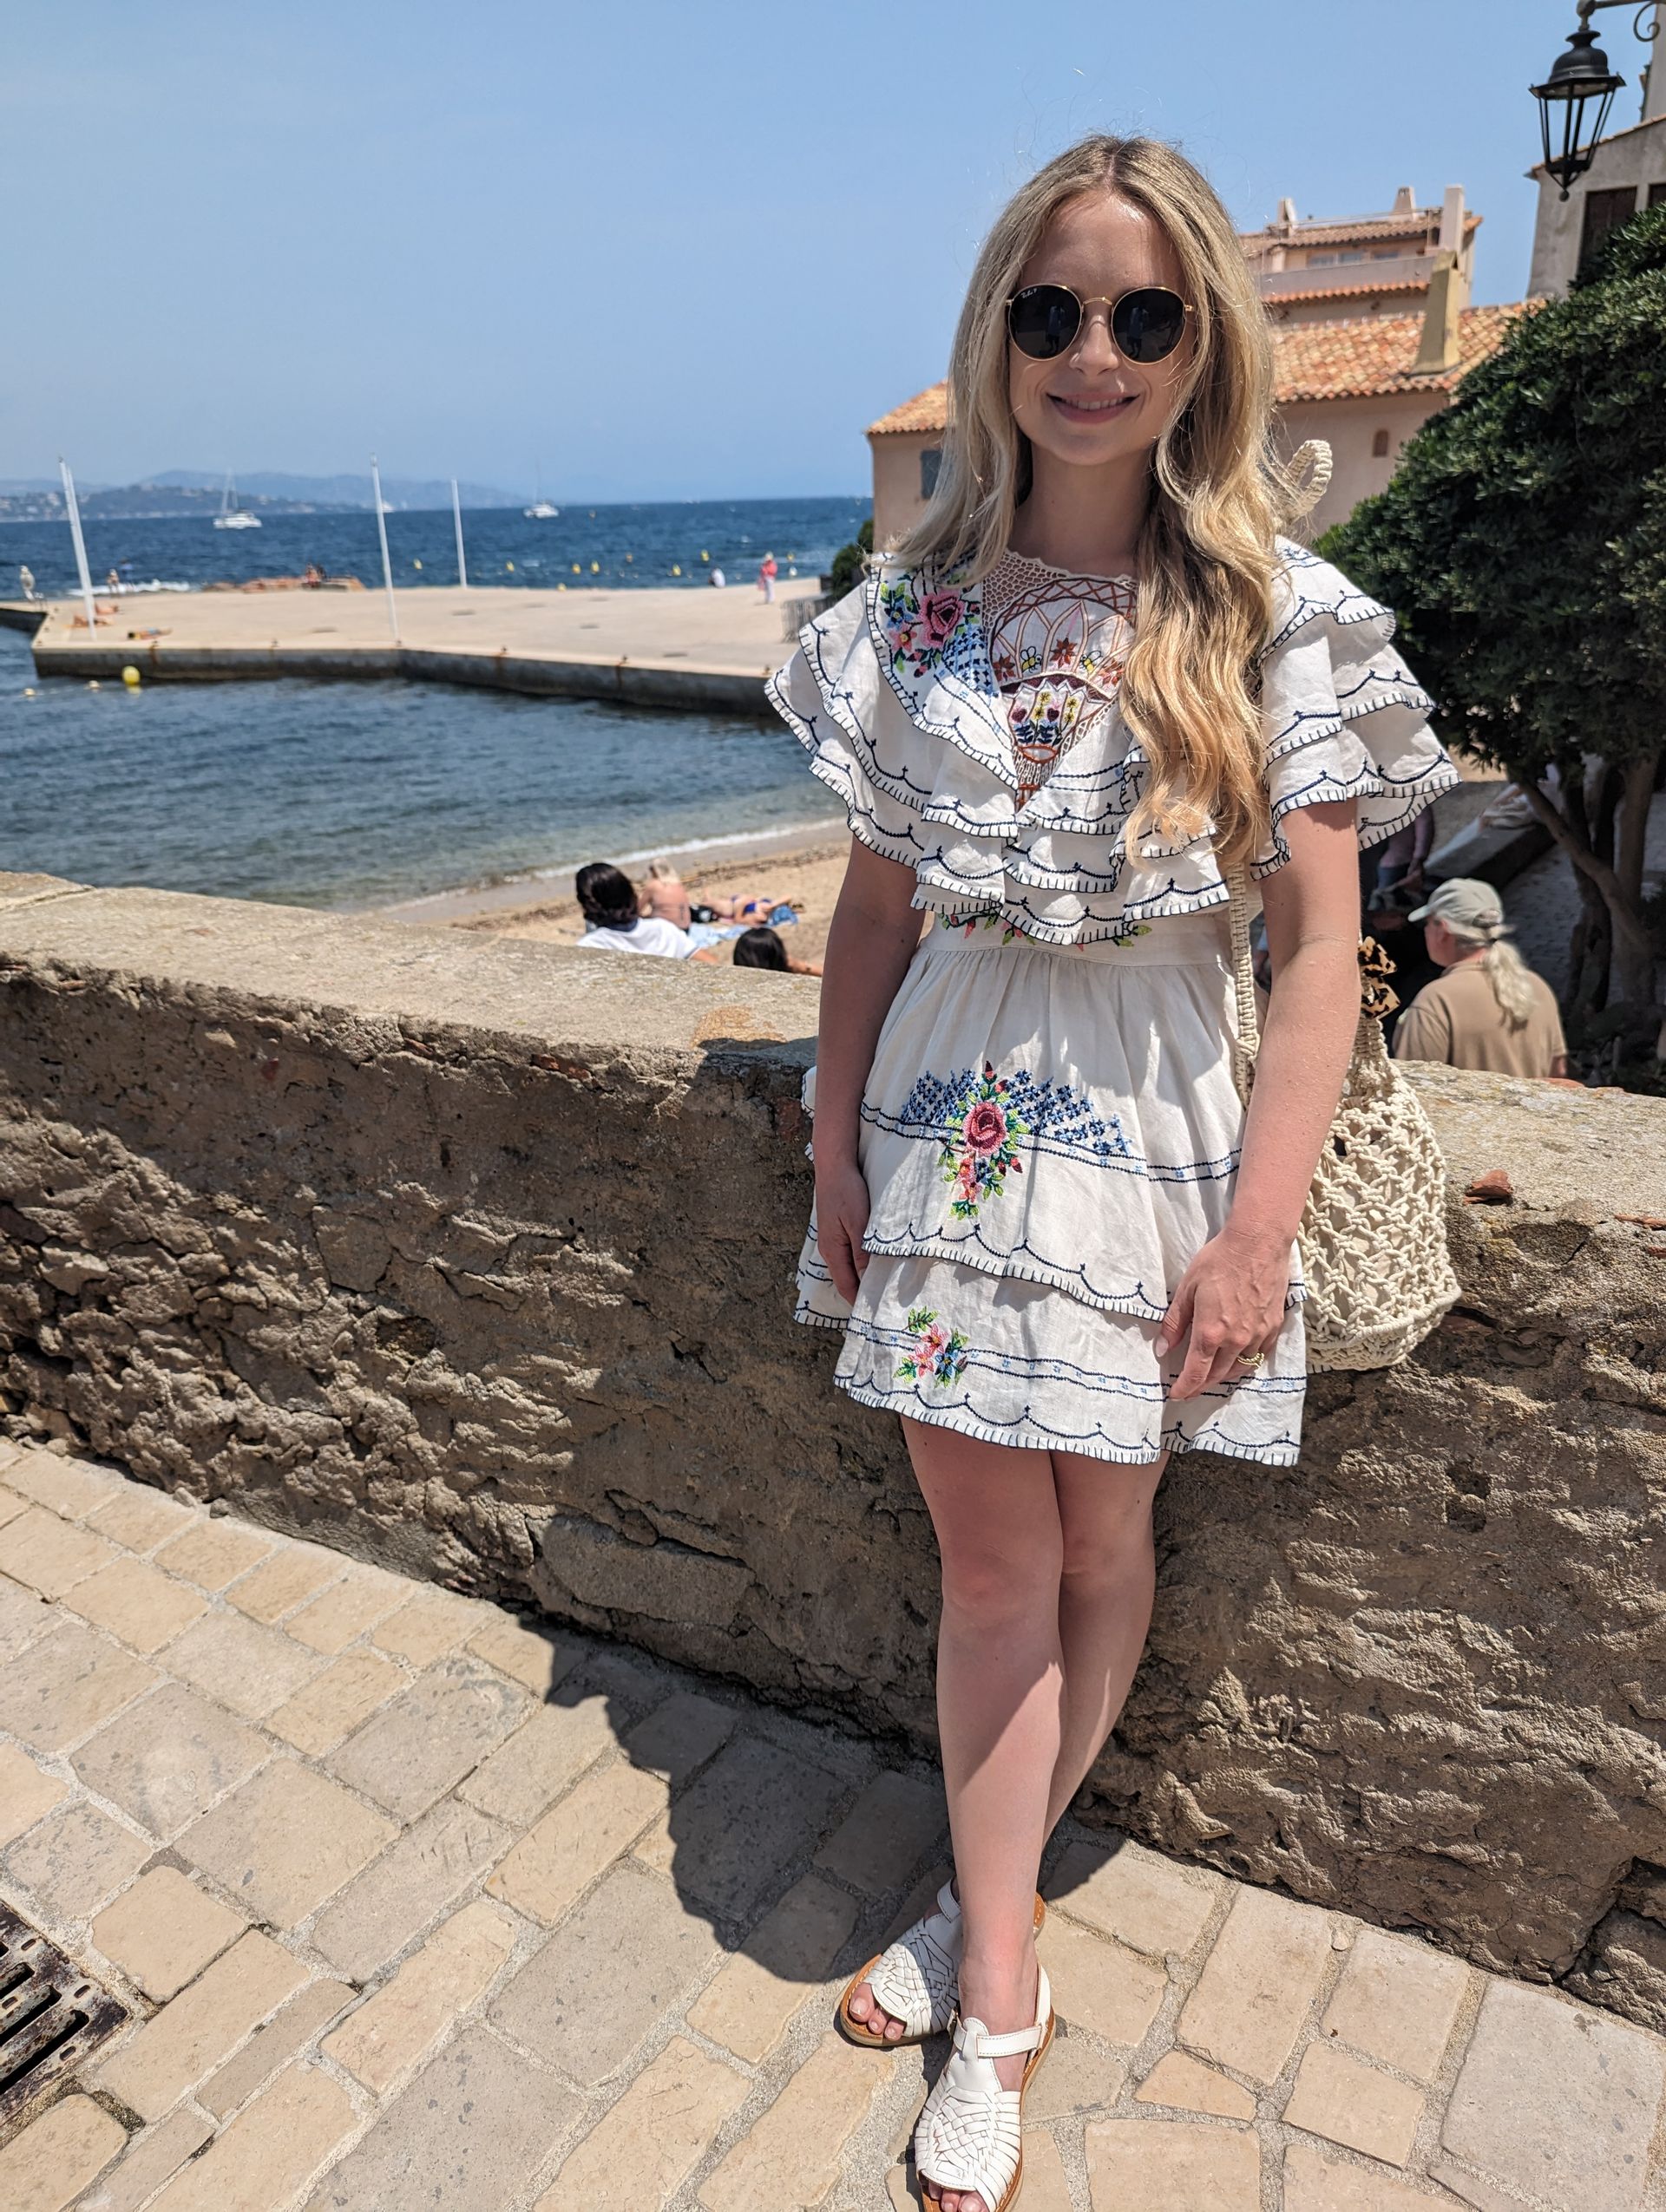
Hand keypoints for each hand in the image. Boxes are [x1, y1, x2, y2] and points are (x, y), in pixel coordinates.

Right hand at [816, 1159, 870, 1302]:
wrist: (834, 1166)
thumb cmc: (847, 1191)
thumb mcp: (858, 1222)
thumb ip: (862, 1251)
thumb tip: (867, 1278)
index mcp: (833, 1251)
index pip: (847, 1286)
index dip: (860, 1303)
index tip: (877, 1316)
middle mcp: (830, 1249)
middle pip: (847, 1280)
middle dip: (863, 1294)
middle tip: (886, 1305)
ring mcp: (833, 1240)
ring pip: (849, 1268)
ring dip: (863, 1278)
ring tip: (884, 1288)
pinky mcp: (839, 1231)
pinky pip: (850, 1255)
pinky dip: (862, 1264)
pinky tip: (875, 1263)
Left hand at [1155, 1224, 1290, 1399]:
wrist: (1258, 1243)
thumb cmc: (1218, 1261)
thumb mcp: (1187, 1289)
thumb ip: (1175, 1323)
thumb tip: (1163, 1349)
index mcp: (1210, 1333)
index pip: (1195, 1374)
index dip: (1184, 1389)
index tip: (1175, 1395)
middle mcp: (1236, 1341)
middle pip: (1217, 1376)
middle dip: (1200, 1387)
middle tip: (1190, 1389)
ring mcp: (1258, 1336)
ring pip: (1240, 1369)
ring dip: (1223, 1378)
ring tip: (1211, 1378)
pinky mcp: (1273, 1327)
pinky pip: (1259, 1356)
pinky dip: (1245, 1363)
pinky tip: (1238, 1361)